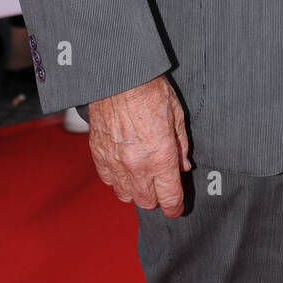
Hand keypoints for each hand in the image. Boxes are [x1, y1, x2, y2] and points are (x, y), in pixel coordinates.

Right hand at [87, 74, 191, 216]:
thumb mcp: (176, 115)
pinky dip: (116, 178)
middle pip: (147, 202)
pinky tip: (123, 164)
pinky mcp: (98, 154)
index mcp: (161, 157)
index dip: (175, 206)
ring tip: (141, 174)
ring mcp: (115, 162)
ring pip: (125, 195)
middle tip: (160, 184)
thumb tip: (183, 166)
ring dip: (135, 190)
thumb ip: (181, 146)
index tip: (176, 206)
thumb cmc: (149, 90)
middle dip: (157, 197)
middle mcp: (137, 166)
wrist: (118, 76)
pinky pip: (108, 180)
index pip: (169, 199)